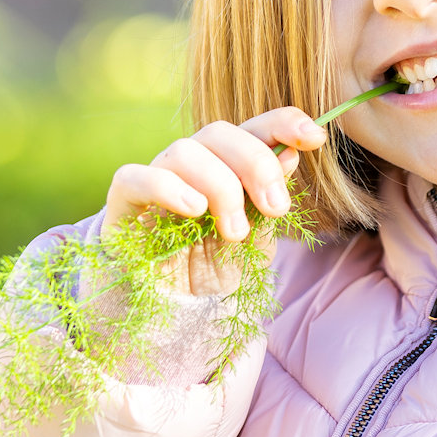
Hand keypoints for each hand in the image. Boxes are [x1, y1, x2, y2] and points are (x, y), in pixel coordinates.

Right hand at [102, 108, 328, 296]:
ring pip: (183, 151)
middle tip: (276, 208)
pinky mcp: (122, 205)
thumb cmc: (216, 271)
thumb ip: (268, 198)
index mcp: (228, 166)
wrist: (176, 314)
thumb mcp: (256, 239)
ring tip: (234, 232)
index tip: (315, 138)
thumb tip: (290, 152)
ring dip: (219, 186)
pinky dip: (166, 187)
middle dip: (255, 163)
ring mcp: (155, 180)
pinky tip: (194, 210)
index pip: (253, 127)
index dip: (283, 122)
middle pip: (219, 132)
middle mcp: (191, 165)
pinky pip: (134, 177)